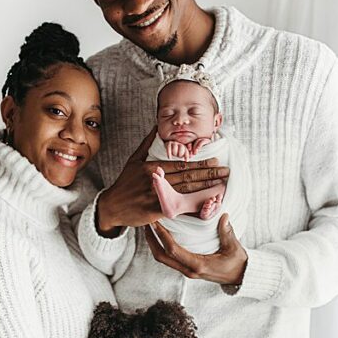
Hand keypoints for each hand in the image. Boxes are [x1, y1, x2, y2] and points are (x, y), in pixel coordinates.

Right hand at [96, 127, 228, 235]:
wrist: (112, 206)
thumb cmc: (125, 183)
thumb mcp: (133, 160)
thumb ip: (147, 144)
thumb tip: (157, 126)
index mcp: (151, 166)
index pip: (181, 163)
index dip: (200, 162)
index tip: (216, 160)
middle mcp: (155, 179)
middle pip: (187, 176)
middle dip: (208, 173)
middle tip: (225, 171)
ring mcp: (156, 195)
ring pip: (186, 190)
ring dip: (206, 187)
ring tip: (222, 185)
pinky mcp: (157, 211)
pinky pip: (179, 207)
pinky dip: (195, 205)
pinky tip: (208, 203)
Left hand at [145, 214, 247, 284]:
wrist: (240, 277)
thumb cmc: (238, 262)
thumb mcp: (234, 247)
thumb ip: (227, 232)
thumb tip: (223, 215)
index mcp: (198, 265)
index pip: (173, 250)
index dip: (162, 236)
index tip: (155, 223)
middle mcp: (189, 270)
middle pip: (161, 256)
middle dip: (151, 240)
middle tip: (146, 223)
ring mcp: (186, 270)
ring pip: (163, 258)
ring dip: (154, 243)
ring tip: (150, 227)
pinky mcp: (186, 268)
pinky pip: (169, 258)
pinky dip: (161, 246)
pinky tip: (160, 235)